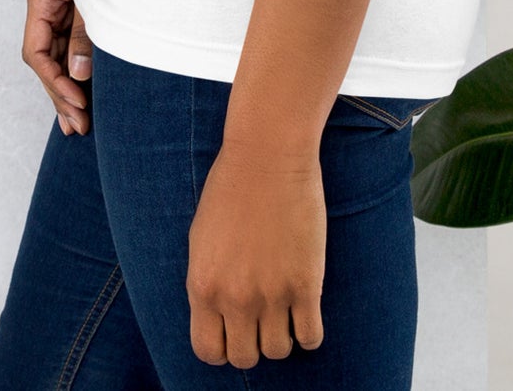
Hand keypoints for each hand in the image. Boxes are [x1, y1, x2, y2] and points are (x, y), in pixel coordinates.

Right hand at [22, 0, 92, 133]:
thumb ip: (86, 32)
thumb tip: (77, 74)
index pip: (35, 51)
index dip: (53, 82)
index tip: (77, 103)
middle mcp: (46, 1)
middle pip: (44, 57)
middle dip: (59, 92)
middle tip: (79, 127)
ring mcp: (61, 3)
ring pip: (56, 53)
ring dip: (67, 85)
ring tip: (79, 123)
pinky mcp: (77, 3)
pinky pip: (71, 41)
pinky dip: (78, 65)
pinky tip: (87, 90)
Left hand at [186, 137, 325, 365]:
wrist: (268, 155)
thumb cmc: (231, 187)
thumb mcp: (202, 239)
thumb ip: (207, 283)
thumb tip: (218, 315)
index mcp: (203, 286)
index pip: (208, 351)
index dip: (223, 346)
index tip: (234, 330)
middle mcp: (234, 298)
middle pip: (245, 358)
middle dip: (253, 343)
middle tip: (261, 319)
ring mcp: (271, 294)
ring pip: (278, 351)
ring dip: (282, 335)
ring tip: (285, 310)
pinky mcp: (306, 284)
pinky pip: (311, 338)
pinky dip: (309, 332)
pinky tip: (306, 309)